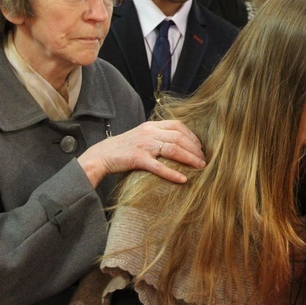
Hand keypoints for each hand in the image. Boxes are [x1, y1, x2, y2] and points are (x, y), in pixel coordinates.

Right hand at [78, 120, 205, 186]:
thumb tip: (179, 144)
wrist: (101, 155)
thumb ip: (158, 136)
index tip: (200, 147)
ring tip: (200, 167)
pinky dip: (172, 173)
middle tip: (204, 159)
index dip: (192, 136)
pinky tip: (183, 179)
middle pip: (179, 137)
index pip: (178, 126)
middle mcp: (149, 132)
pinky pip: (159, 166)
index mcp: (151, 125)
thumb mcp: (142, 136)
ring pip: (173, 149)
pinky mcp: (137, 159)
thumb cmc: (123, 148)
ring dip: (189, 159)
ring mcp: (144, 145)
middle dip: (195, 149)